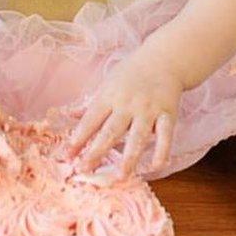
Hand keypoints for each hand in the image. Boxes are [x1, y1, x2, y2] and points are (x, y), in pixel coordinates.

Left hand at [61, 52, 182, 178]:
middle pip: (110, 131)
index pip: (90, 120)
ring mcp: (148, 110)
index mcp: (109, 96)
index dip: (78, 138)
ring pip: (137, 137)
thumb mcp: (107, 83)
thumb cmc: (131, 73)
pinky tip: (155, 167)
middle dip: (96, 151)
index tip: (67, 155)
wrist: (163, 59)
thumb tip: (68, 114)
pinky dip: (161, 152)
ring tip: (120, 176)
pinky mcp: (168, 114)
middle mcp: (128, 104)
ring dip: (129, 158)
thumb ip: (90, 104)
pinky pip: (165, 136)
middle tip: (84, 169)